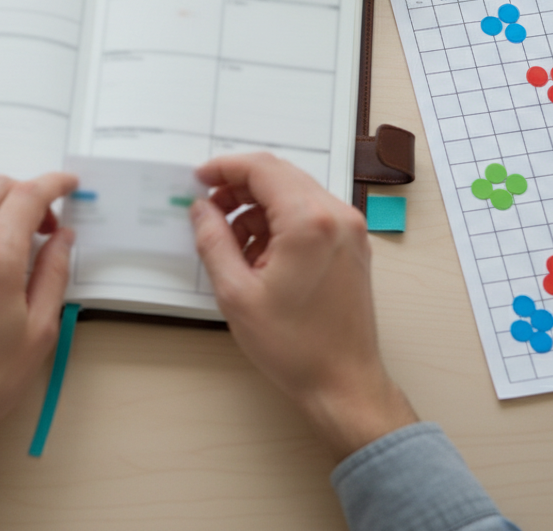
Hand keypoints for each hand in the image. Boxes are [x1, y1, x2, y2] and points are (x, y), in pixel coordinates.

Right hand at [189, 153, 416, 461]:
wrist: (343, 383)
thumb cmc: (296, 347)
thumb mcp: (236, 293)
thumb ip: (213, 241)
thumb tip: (202, 209)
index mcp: (309, 222)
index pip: (262, 169)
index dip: (224, 168)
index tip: (200, 178)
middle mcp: (337, 216)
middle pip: (280, 175)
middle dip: (239, 187)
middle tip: (210, 210)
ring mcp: (350, 230)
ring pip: (294, 194)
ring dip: (259, 207)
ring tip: (232, 244)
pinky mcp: (352, 246)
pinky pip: (310, 215)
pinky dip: (280, 222)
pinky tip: (259, 254)